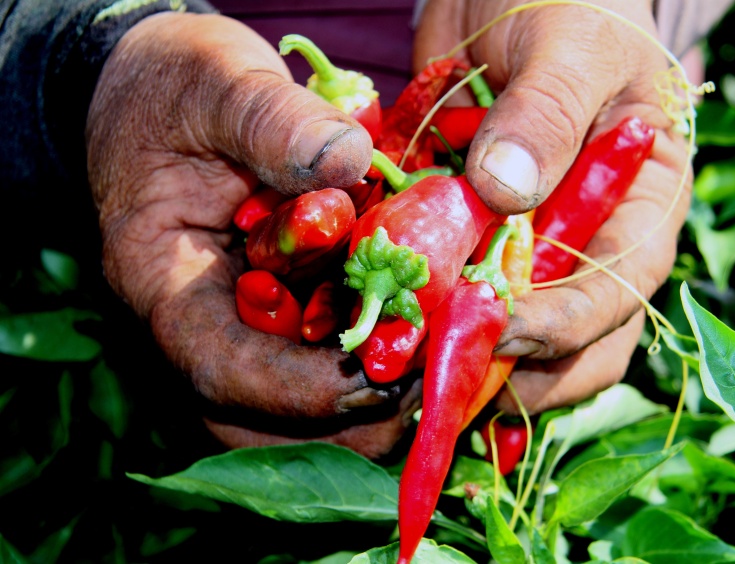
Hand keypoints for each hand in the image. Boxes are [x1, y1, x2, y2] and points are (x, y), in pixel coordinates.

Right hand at [86, 12, 418, 458]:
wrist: (169, 93)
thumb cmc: (177, 85)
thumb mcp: (215, 81)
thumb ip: (272, 120)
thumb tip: (348, 161)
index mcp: (160, 280)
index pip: (218, 368)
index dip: (301, 390)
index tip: (382, 378)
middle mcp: (195, 325)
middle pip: (260, 421)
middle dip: (348, 417)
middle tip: (431, 378)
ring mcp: (236, 329)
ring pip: (295, 416)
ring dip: (370, 407)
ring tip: (440, 362)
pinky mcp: (276, 320)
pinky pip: (322, 373)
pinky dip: (375, 369)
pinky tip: (428, 336)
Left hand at [414, 0, 692, 412]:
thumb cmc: (569, 1)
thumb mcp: (572, 43)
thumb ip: (549, 112)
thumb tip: (507, 192)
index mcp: (637, 209)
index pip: (612, 294)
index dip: (557, 326)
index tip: (494, 331)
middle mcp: (585, 243)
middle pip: (564, 342)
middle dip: (507, 367)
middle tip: (439, 379)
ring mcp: (525, 247)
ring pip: (503, 331)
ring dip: (455, 354)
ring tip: (404, 368)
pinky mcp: (472, 238)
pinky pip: (450, 290)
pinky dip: (420, 310)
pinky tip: (382, 322)